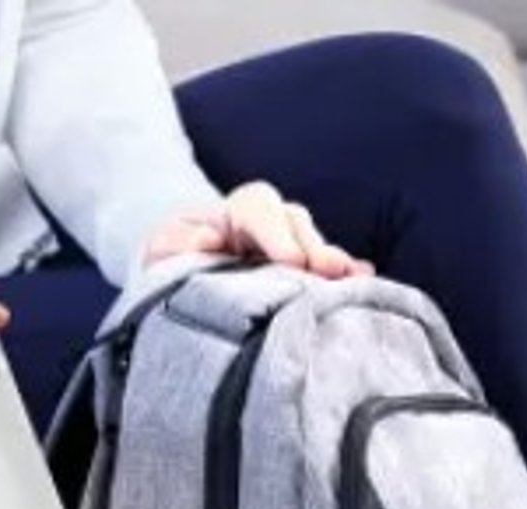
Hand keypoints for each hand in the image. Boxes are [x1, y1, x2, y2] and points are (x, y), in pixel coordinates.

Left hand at [142, 181, 373, 279]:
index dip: (277, 233)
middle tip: (328, 274)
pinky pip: (333, 271)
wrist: (180, 281)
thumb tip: (208, 240)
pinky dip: (349, 276)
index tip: (290, 260)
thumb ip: (174, 242)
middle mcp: (274, 223)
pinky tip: (364, 282)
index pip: (260, 207)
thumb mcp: (161, 249)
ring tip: (353, 281)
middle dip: (314, 249)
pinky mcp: (308, 274)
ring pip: (317, 248)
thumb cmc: (174, 260)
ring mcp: (295, 247)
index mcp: (239, 210)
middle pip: (297, 226)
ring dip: (334, 266)